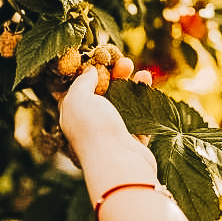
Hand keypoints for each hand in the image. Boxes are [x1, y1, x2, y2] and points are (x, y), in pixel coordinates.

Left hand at [59, 63, 157, 201]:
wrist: (118, 162)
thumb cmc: (93, 129)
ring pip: (124, 103)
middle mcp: (91, 123)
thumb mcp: (78, 98)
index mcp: (73, 114)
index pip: (80, 89)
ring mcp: (113, 132)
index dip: (91, 72)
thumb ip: (83, 82)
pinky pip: (141, 116)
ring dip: (132, 86)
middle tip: (126, 63)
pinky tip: (148, 87)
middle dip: (115, 76)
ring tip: (143, 73)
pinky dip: (145, 100)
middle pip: (104, 94)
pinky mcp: (133, 140)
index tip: (103, 58)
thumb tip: (90, 70)